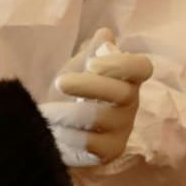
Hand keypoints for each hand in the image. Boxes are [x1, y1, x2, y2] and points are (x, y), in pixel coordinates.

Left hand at [37, 28, 154, 167]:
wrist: (59, 129)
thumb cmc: (71, 94)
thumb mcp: (77, 69)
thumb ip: (91, 52)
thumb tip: (105, 34)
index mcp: (127, 78)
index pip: (141, 67)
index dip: (121, 64)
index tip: (92, 64)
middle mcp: (131, 103)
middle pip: (121, 93)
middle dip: (87, 85)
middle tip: (59, 82)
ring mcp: (123, 129)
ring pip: (98, 118)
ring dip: (66, 113)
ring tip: (45, 111)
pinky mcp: (110, 151)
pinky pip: (89, 142)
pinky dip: (66, 134)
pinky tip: (52, 130)